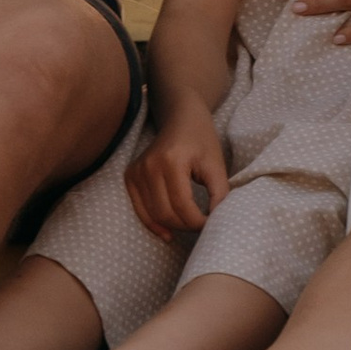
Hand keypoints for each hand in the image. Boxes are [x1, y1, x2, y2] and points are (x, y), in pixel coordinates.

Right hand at [126, 107, 228, 241]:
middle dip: (187, 226)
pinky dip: (153, 224)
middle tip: (202, 225)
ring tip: (189, 224)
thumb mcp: (216, 164)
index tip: (212, 224)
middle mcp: (149, 165)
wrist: (181, 118)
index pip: (183, 206)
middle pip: (166, 213)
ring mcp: (137, 171)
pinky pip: (139, 209)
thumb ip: (219, 195)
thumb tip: (218, 223)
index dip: (199, 222)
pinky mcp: (131, 176)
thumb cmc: (202, 139)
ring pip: (153, 214)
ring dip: (173, 226)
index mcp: (171, 160)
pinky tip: (167, 232)